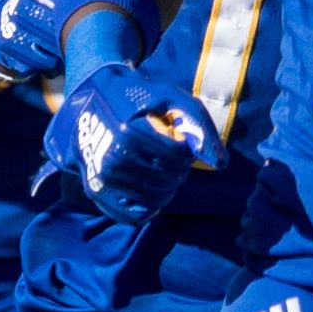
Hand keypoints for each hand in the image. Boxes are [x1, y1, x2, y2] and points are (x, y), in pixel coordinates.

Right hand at [51, 55, 213, 216]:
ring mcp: (102, 178)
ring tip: (157, 167)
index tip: (176, 140)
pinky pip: (131, 214)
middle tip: (167, 155)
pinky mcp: (96, 191)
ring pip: (154, 198)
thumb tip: (221, 164)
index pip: (177, 160)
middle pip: (167, 180)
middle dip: (177, 169)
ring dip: (165, 187)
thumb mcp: (172, 98)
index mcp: (129, 134)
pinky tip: (151, 192)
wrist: (91, 98)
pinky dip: (148, 207)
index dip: (185, 152)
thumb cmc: (138, 97)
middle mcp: (113, 159)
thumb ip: (199, 126)